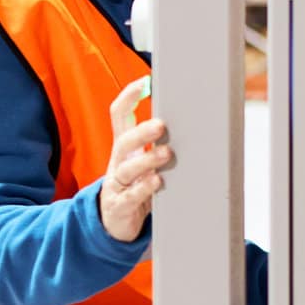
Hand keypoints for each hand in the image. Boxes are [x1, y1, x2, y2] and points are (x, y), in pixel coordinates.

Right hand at [100, 77, 172, 242]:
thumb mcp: (142, 160)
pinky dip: (144, 188)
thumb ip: (157, 142)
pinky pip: (130, 196)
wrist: (115, 222)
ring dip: (147, 160)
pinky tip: (157, 182)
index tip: (144, 82)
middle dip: (142, 132)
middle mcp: (118, 162)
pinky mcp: (120, 206)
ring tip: (166, 154)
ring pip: (126, 168)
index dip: (128, 97)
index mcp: (124, 147)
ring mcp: (116, 184)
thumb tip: (189, 117)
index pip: (119, 116)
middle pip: (123, 141)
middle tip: (161, 125)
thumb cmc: (135, 185)